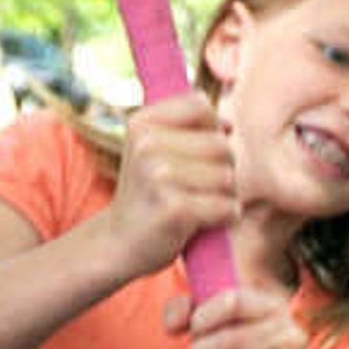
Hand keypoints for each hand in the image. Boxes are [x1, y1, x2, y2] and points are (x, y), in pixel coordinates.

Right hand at [111, 93, 234, 276]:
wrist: (120, 242)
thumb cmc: (150, 194)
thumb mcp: (155, 150)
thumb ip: (189, 128)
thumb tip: (229, 123)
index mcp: (141, 123)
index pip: (201, 106)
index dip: (211, 131)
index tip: (194, 155)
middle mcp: (147, 144)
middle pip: (221, 144)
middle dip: (221, 169)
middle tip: (194, 189)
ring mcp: (159, 175)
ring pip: (228, 176)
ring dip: (224, 196)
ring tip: (196, 204)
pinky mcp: (175, 208)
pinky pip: (227, 206)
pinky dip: (224, 218)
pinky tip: (200, 222)